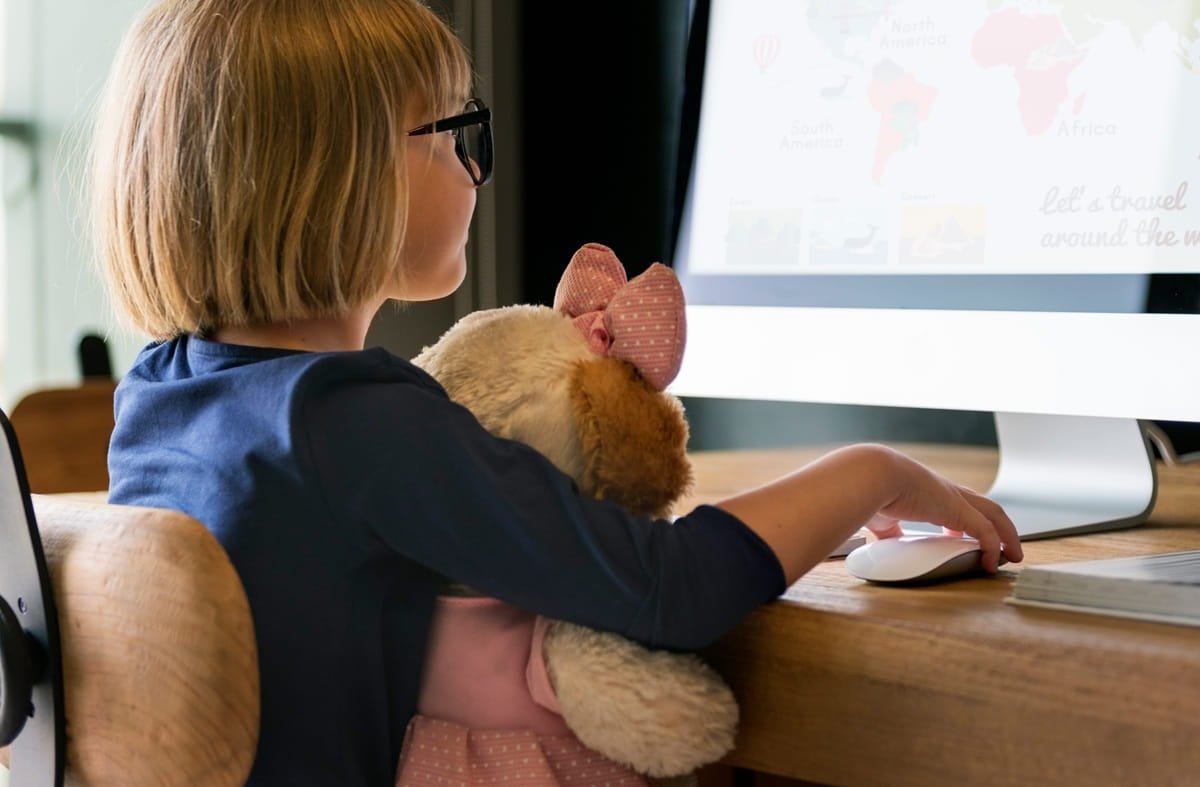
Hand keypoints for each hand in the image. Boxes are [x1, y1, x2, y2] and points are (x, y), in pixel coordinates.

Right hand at [866, 448, 1021, 571]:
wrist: (875, 476)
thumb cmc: (873, 491)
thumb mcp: (884, 516)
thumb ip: (890, 532)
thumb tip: (889, 547)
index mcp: (929, 493)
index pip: (958, 504)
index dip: (964, 522)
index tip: (962, 539)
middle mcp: (947, 493)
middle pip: (985, 506)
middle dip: (998, 526)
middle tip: (1004, 547)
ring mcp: (956, 499)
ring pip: (994, 514)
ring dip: (1007, 535)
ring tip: (1012, 555)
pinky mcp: (959, 510)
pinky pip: (986, 532)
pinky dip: (993, 548)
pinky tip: (991, 564)